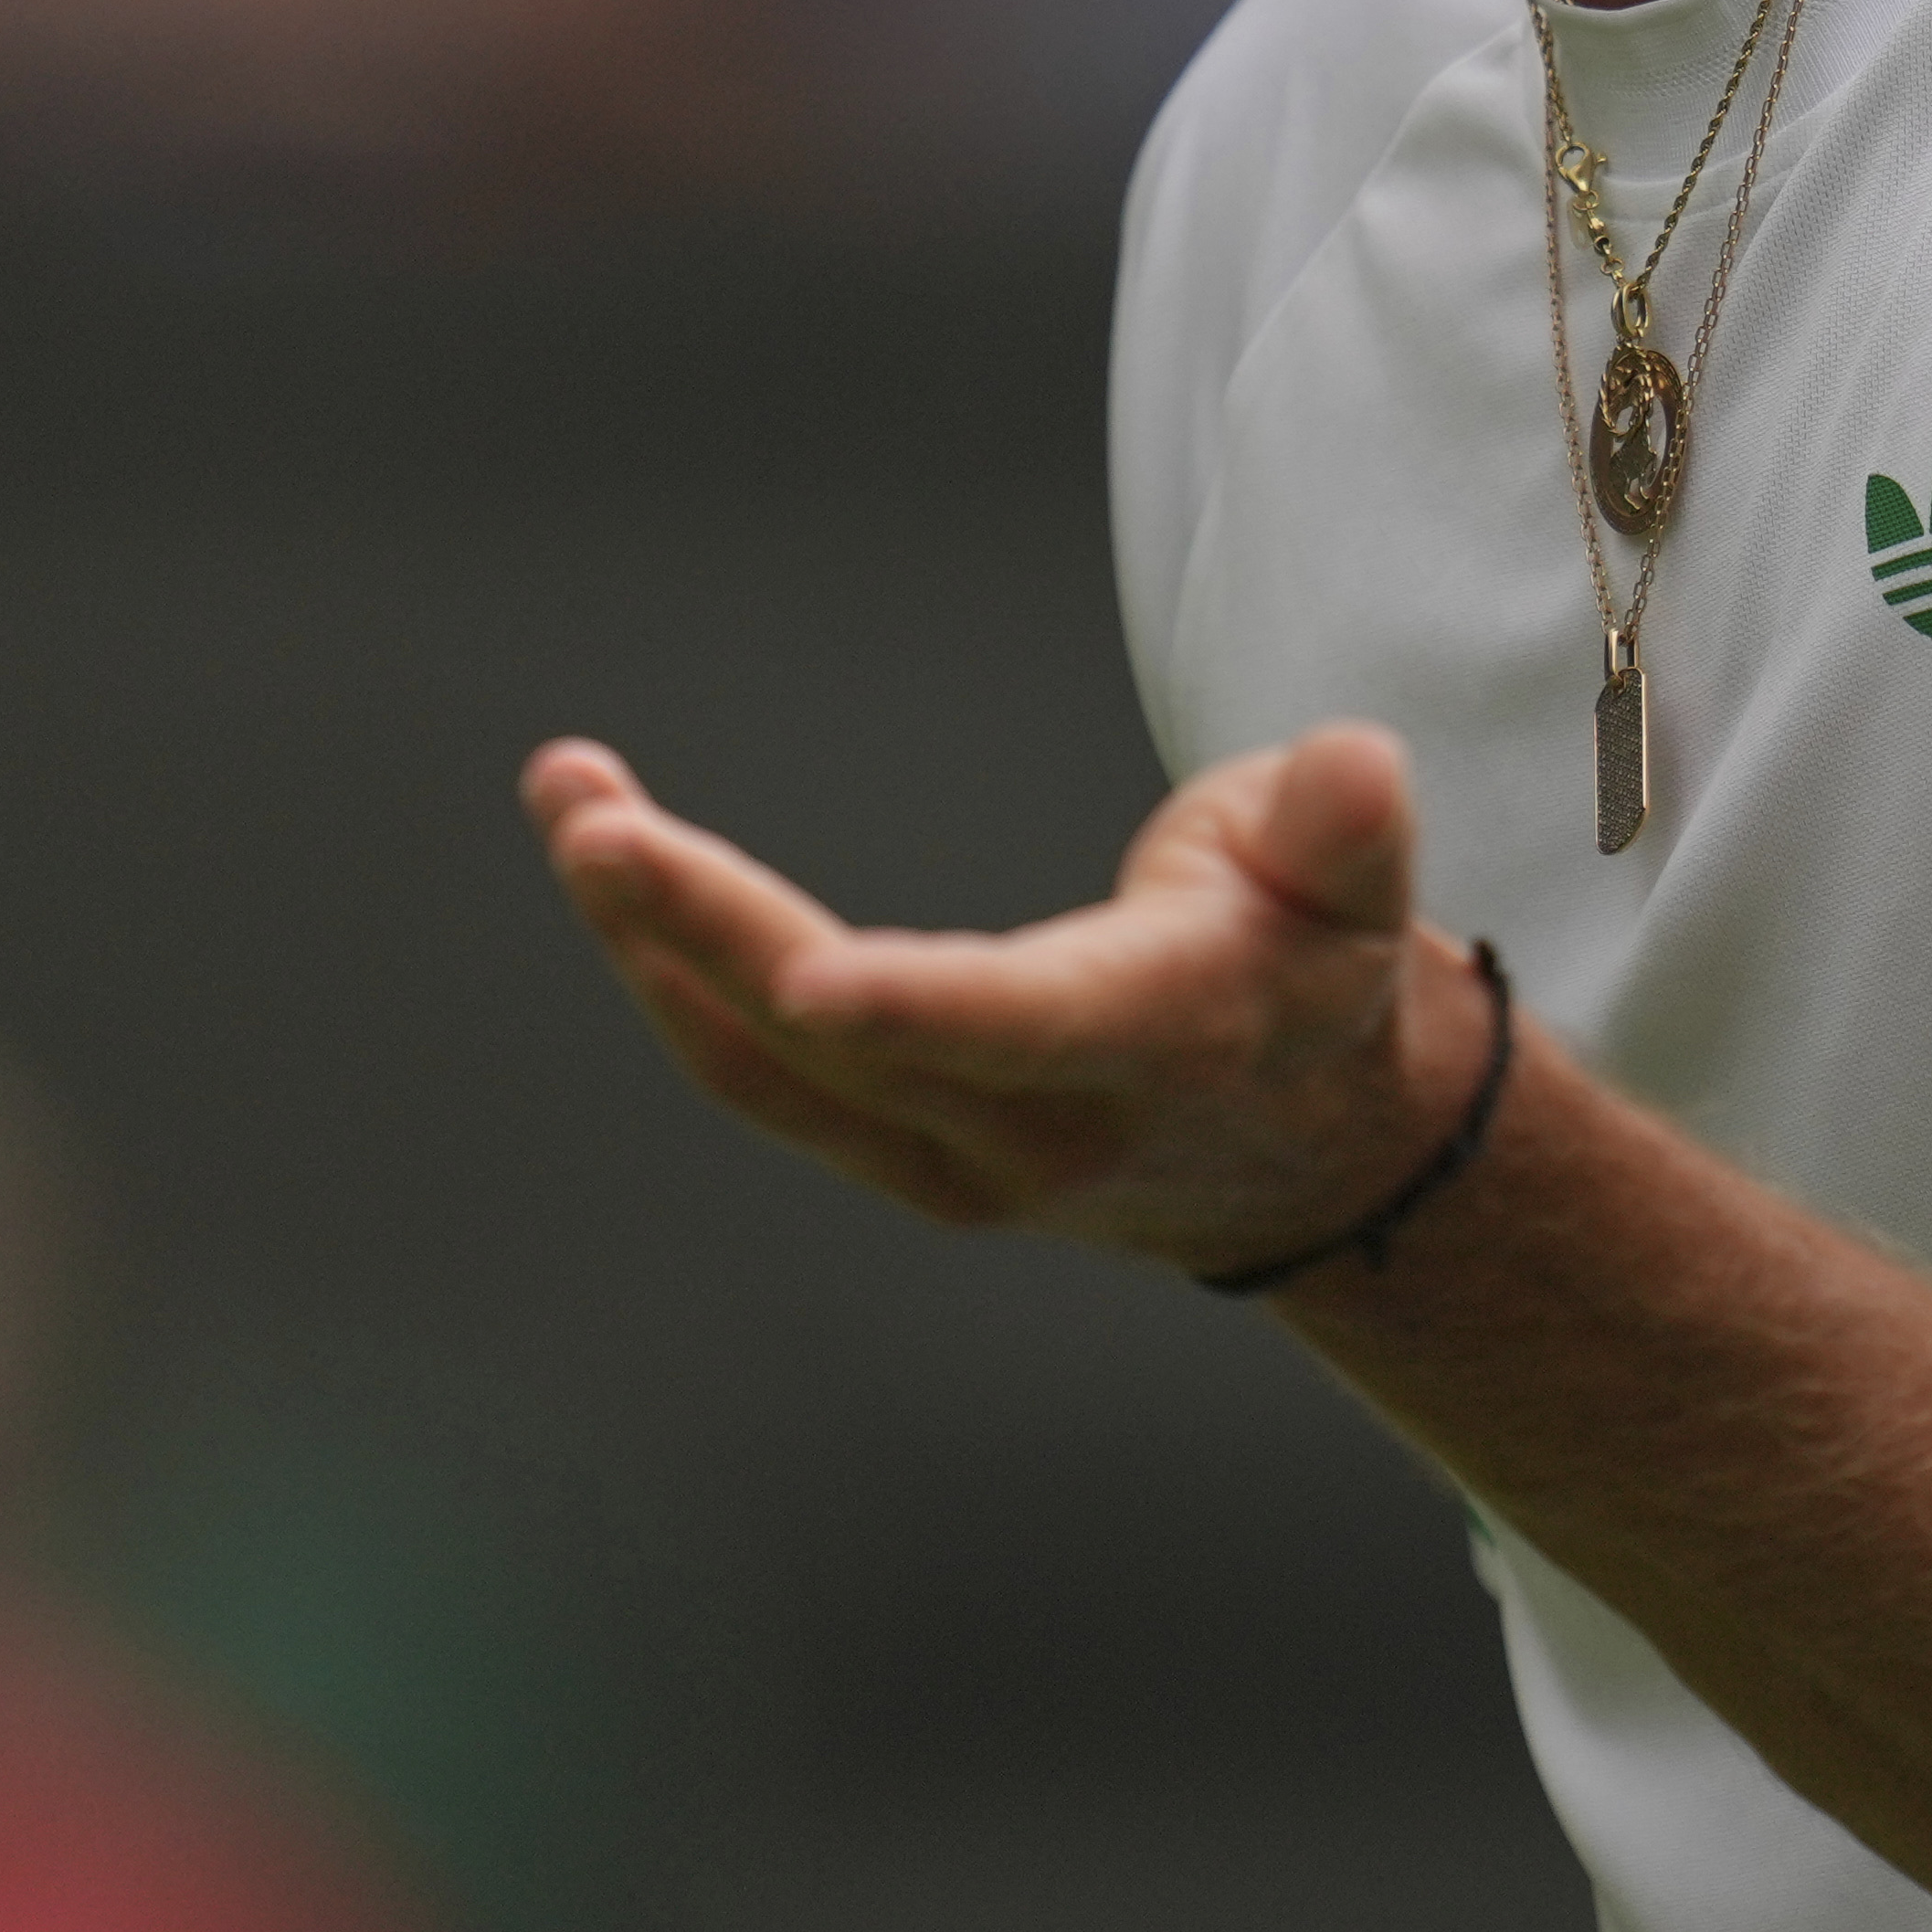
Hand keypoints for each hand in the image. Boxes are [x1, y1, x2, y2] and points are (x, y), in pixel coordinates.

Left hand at [517, 725, 1487, 1278]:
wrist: (1307, 1156)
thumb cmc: (1316, 972)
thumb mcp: (1360, 889)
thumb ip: (1342, 829)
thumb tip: (1347, 768)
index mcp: (1158, 1042)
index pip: (1019, 1028)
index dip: (914, 1008)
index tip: (801, 979)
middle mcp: (1043, 1130)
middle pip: (840, 1046)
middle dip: (700, 928)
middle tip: (587, 814)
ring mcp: (956, 1163)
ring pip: (764, 1070)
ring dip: (650, 940)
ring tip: (571, 798)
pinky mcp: (899, 1156)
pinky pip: (756, 1081)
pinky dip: (674, 978)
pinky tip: (613, 878)